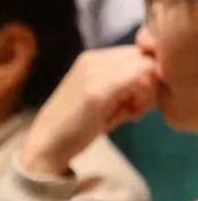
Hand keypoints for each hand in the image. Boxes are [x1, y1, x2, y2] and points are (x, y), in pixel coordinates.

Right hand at [18, 46, 158, 178]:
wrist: (45, 146)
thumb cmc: (75, 128)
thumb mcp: (101, 99)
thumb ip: (124, 83)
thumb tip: (156, 79)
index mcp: (92, 59)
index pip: (138, 54)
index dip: (145, 76)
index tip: (136, 101)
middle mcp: (93, 59)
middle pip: (145, 57)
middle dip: (148, 82)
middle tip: (136, 108)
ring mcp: (94, 71)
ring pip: (146, 65)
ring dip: (146, 91)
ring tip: (130, 113)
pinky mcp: (97, 88)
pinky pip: (139, 77)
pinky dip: (142, 98)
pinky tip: (128, 116)